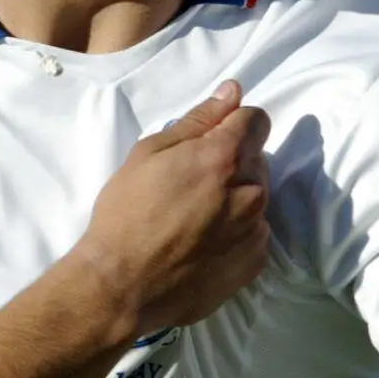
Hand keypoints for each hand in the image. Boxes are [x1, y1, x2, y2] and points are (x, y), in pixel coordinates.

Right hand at [70, 80, 270, 338]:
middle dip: (232, 163)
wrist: (122, 286)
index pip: (256, 121)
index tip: (212, 139)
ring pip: (257, 198)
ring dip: (235, 199)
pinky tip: (203, 243)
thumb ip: (198, 120)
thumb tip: (233, 91)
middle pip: (257, 160)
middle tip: (191, 184)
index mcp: (225, 158)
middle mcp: (250, 192)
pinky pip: (255, 234)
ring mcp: (255, 231)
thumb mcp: (149, 154)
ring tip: (195, 218)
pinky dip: (237, 232)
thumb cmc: (125, 213)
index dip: (234, 124)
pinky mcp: (254, 263)